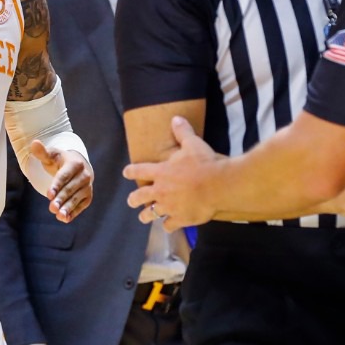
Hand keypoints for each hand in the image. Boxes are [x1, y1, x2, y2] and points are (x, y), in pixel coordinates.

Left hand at [32, 143, 92, 221]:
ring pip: (77, 198)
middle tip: (52, 208)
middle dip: (61, 199)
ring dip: (68, 208)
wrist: (79, 168)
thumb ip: (42, 152)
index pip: (64, 176)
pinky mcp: (88, 197)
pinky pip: (81, 205)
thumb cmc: (61, 161)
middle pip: (71, 189)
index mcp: (75, 164)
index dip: (56, 185)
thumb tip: (34, 143)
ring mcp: (87, 187)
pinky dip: (73, 212)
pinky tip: (65, 219)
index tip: (48, 194)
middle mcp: (84, 175)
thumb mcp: (51, 156)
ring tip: (59, 216)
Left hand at [125, 116, 220, 231]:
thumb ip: (182, 132)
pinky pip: (169, 225)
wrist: (218, 185)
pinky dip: (168, 226)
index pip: (139, 170)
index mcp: (161, 172)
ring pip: (150, 214)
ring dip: (146, 215)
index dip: (131, 171)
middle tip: (131, 201)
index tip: (125, 172)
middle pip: (140, 196)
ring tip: (144, 217)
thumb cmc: (204, 163)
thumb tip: (175, 118)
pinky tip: (169, 226)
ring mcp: (169, 206)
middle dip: (134, 199)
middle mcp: (161, 190)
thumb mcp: (193, 143)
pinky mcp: (180, 219)